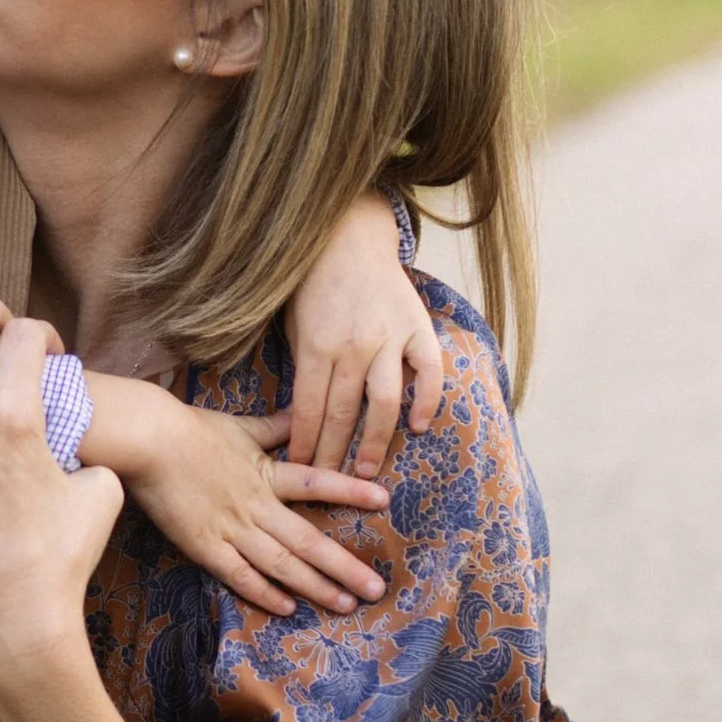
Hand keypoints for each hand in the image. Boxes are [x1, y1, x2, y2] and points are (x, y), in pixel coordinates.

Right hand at [83, 376, 386, 615]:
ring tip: (345, 605)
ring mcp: (232, 528)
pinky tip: (287, 609)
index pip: (317, 481)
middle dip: (345, 566)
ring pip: (281, 563)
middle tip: (376, 589)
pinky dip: (263, 592)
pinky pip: (239, 575)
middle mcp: (257, 505)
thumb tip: (302, 413)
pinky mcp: (204, 546)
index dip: (351, 491)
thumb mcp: (240, 426)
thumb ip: (275, 428)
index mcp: (266, 473)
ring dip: (315, 586)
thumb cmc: (189, 430)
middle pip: (308, 540)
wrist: (147, 441)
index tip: (384, 500)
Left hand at [285, 193, 444, 477]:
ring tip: (367, 472)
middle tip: (333, 486)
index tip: (301, 472)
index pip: (309, 410)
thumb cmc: (312, 284)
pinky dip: (427, 401)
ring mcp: (389, 337)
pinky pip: (429, 372)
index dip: (305, 446)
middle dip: (335, 455)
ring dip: (376, 442)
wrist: (348, 235)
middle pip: (344, 415)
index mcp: (316, 345)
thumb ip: (301, 366)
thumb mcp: (292, 324)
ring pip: (385, 402)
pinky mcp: (418, 327)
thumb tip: (301, 418)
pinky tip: (418, 427)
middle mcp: (353, 345)